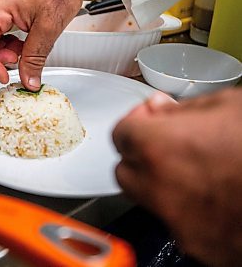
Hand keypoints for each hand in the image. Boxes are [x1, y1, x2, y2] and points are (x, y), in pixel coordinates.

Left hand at [113, 89, 241, 266]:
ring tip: (198, 168)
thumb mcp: (231, 105)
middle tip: (168, 143)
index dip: (136, 122)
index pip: (121, 133)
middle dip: (141, 154)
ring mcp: (177, 221)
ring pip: (147, 197)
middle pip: (126, 169)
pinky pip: (176, 220)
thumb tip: (159, 109)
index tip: (150, 119)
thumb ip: (183, 108)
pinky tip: (214, 193)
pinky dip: (185, 207)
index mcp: (161, 146)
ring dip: (160, 180)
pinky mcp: (197, 245)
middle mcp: (160, 187)